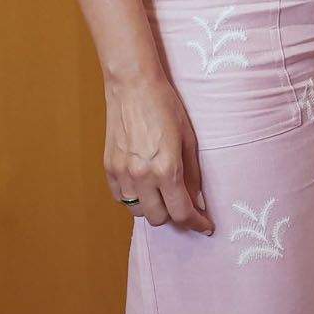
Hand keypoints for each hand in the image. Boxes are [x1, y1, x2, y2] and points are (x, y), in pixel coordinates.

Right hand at [104, 71, 210, 233]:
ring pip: (137, 212)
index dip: (196, 223)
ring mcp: (122, 173)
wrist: (133, 87)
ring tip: (162, 191)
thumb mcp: (189, 139)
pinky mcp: (108, 168)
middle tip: (183, 203)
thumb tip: (197, 199)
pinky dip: (134, 198)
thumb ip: (192, 173)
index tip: (205, 226)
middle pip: (159, 218)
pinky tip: (144, 185)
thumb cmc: (166, 107)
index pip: (181, 212)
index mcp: (166, 168)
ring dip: (152, 207)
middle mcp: (142, 176)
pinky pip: (120, 198)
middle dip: (174, 215)